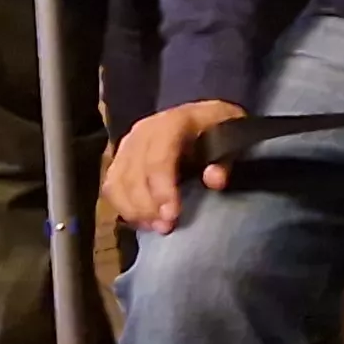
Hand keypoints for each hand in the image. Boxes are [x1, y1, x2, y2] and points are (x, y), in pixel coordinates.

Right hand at [102, 99, 246, 233]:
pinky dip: (123, 206)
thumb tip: (215, 180)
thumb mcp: (232, 135)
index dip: (163, 189)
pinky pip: (111, 186)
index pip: (158, 159)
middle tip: (166, 227)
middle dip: (148, 206)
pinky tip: (142, 221)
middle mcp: (143, 131)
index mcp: (173, 122)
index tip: (173, 214)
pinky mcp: (119, 158)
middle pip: (134, 174)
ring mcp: (127, 144)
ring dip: (133, 210)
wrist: (199, 115)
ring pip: (117, 182)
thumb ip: (226, 158)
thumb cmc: (216, 127)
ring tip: (155, 227)